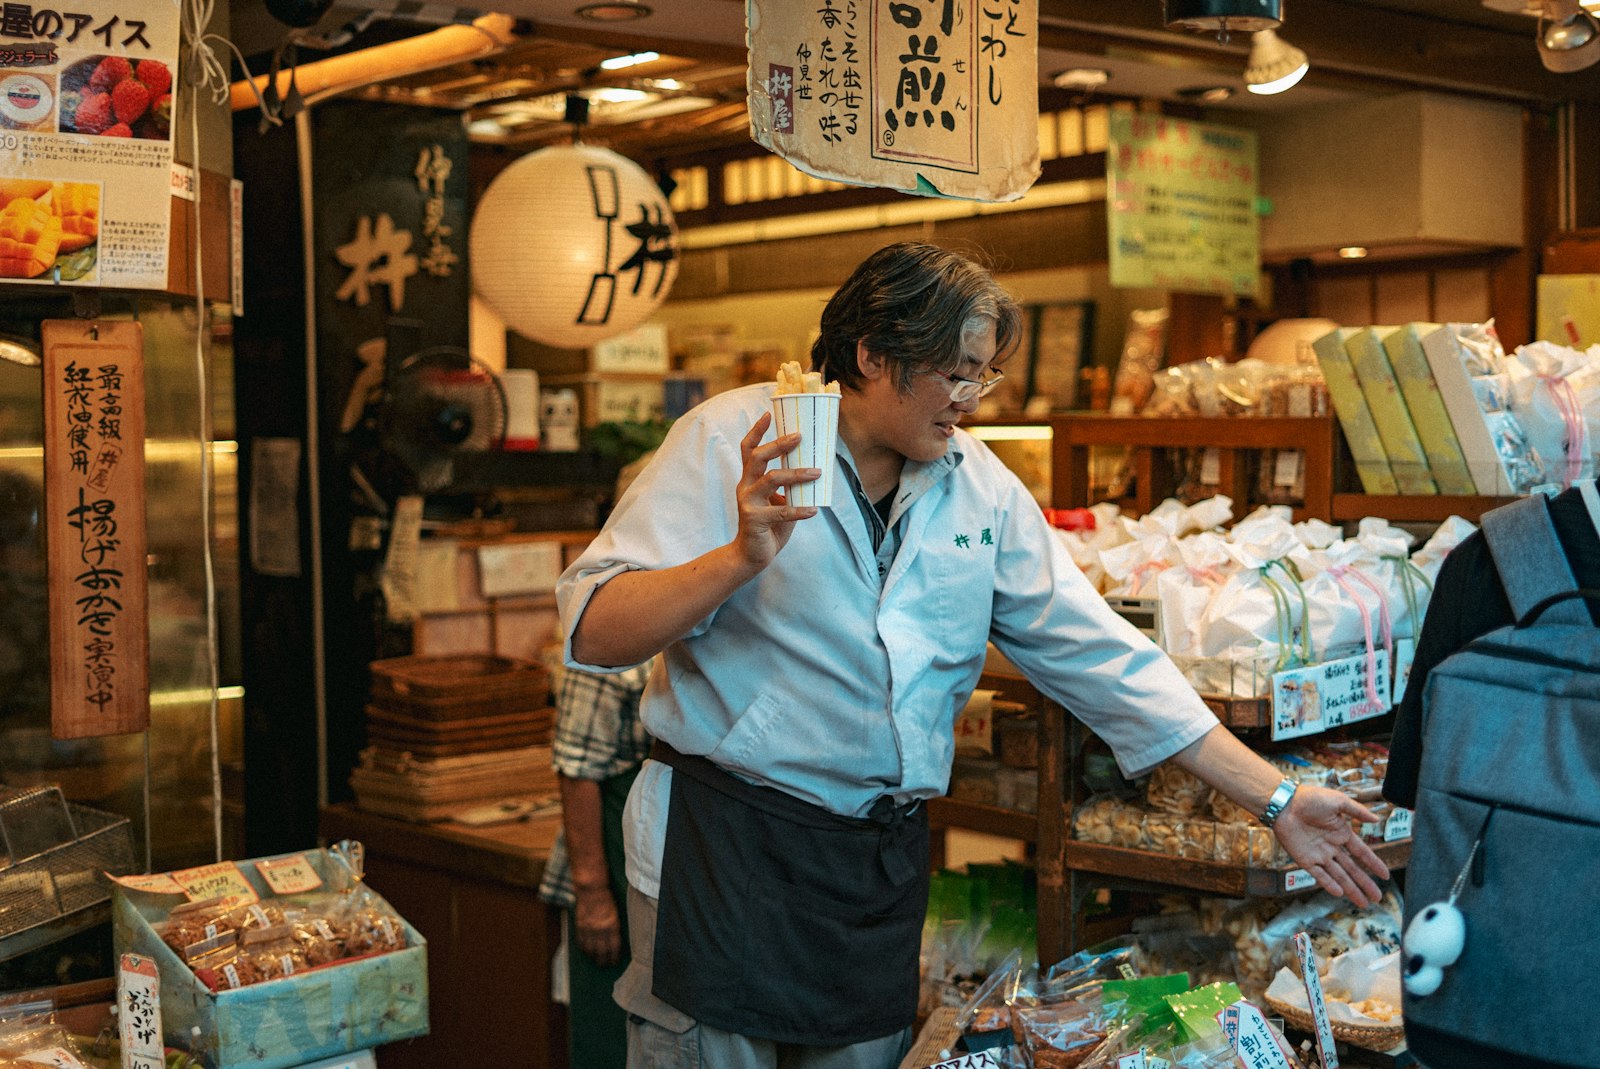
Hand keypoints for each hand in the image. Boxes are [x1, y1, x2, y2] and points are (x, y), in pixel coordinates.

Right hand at [573, 884, 623, 965]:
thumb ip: (614, 928)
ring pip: (590, 949)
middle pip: (602, 952)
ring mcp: (589, 929)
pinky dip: (584, 948)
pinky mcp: (580, 926)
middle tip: (604, 965)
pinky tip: (586, 951)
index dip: (614, 957)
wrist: (592, 890)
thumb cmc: (607, 899)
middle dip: (603, 961)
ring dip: (593, 957)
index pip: (614, 948)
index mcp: (612, 926)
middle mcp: (600, 930)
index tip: (614, 962)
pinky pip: (581, 942)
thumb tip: (613, 941)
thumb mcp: (616, 914)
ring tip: (595, 960)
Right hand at [732, 412, 819, 569]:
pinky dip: (799, 510)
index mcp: (750, 479)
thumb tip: (815, 469)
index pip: (748, 449)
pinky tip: (813, 510)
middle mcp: (745, 487)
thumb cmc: (768, 526)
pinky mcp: (754, 520)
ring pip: (771, 479)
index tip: (769, 413)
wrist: (751, 556)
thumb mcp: (779, 501)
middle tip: (799, 436)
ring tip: (816, 473)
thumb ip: (790, 487)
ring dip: (796, 474)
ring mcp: (748, 503)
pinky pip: (780, 511)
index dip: (757, 430)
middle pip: (757, 458)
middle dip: (778, 444)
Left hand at [1270, 784, 1390, 907]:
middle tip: (1378, 897)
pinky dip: (1329, 884)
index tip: (1385, 876)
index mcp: (1341, 833)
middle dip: (1365, 883)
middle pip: (1353, 869)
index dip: (1374, 864)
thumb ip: (1357, 811)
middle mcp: (1332, 846)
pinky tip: (1340, 893)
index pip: (1362, 853)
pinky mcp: (1304, 859)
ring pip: (1339, 876)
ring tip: (1364, 903)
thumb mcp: (1338, 801)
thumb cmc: (1310, 798)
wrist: (1284, 803)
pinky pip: (1319, 875)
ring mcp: (1319, 854)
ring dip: (1351, 889)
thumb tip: (1376, 819)